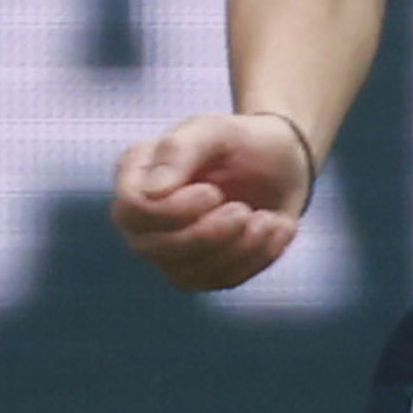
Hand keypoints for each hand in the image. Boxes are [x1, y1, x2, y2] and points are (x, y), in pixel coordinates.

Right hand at [113, 110, 316, 291]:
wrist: (282, 163)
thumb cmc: (242, 141)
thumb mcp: (216, 131)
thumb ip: (180, 150)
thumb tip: (151, 192)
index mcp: (137, 176)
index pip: (131, 211)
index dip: (170, 212)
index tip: (212, 192)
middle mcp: (144, 219)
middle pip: (152, 248)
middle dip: (206, 235)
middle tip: (243, 210)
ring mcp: (169, 250)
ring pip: (186, 274)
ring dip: (236, 249)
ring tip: (267, 219)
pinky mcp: (202, 271)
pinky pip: (220, 281)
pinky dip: (256, 258)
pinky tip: (275, 228)